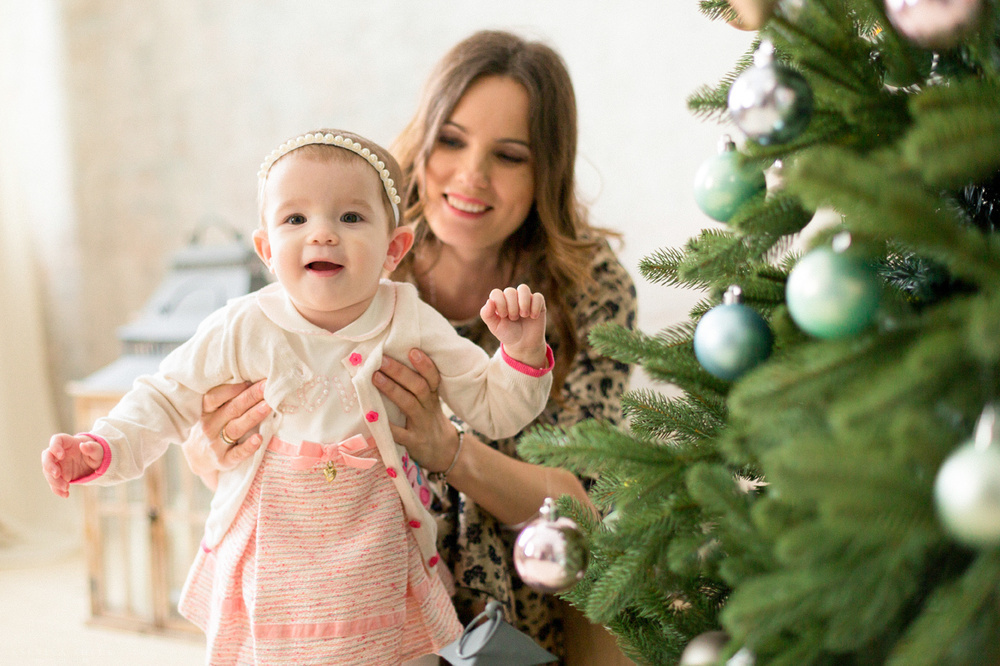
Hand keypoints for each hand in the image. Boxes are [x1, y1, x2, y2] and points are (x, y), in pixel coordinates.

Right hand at [41, 434, 104, 497]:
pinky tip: (65, 494)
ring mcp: (58, 464)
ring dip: (54, 481)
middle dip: (49, 466)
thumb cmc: (96, 452)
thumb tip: (83, 445)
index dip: (55, 447)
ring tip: (66, 488)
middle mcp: (59, 453)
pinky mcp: (59, 476)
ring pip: (48, 472)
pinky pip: (54, 483)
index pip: (56, 440)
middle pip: (47, 456)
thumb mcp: (99, 450)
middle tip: (57, 474)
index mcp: (68, 442)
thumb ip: (92, 448)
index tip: (61, 456)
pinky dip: (57, 490)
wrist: (95, 463)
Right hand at [183, 380, 270, 478]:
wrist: (197, 459)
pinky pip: (237, 454)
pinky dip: (248, 447)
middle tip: (267, 386)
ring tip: (268, 406)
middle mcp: (208, 427)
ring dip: (253, 416)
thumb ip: (226, 400)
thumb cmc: (211, 427)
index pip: (214, 397)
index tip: (251, 379)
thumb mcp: (211, 413)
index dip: (232, 388)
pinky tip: (259, 439)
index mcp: (205, 412)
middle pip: (231, 409)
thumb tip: (253, 381)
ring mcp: (215, 445)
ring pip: (236, 428)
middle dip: (251, 396)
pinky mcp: (224, 461)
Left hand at [372, 349, 459, 472]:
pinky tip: (373, 417)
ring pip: (409, 404)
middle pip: (418, 386)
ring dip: (392, 390)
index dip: (425, 364)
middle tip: (382, 359)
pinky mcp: (414, 442)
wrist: (445, 451)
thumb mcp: (429, 401)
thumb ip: (415, 385)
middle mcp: (428, 408)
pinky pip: (400, 434)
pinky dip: (388, 426)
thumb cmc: (429, 420)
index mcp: (432, 396)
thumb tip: (389, 359)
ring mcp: (421, 425)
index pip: (432, 377)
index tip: (412, 350)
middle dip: (400, 372)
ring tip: (375, 377)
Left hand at [480, 284, 546, 367]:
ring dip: (523, 303)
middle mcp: (512, 297)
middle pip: (510, 291)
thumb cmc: (507, 333)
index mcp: (500, 301)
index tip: (503, 316)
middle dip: (511, 307)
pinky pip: (538, 297)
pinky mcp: (538, 303)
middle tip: (513, 318)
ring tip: (524, 315)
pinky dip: (535, 307)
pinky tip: (533, 317)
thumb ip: (487, 314)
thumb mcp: (494, 326)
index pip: (496, 293)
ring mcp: (525, 299)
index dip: (500, 303)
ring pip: (523, 288)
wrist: (523, 344)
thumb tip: (489, 301)